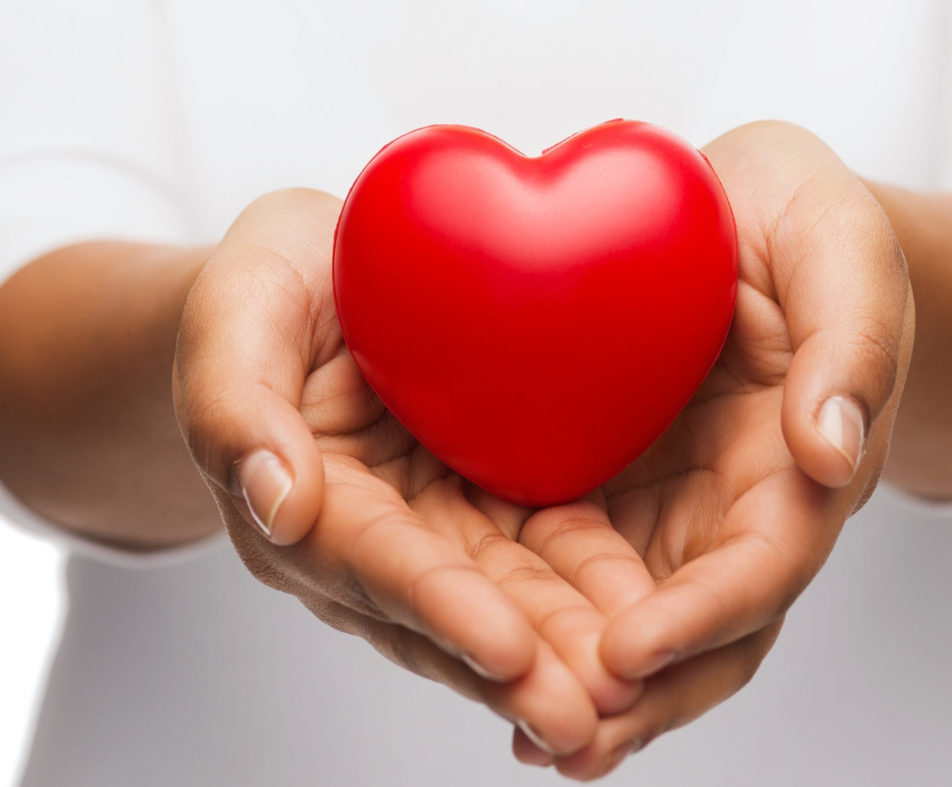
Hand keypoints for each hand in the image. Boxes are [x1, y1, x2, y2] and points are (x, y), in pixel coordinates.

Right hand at [173, 189, 641, 754]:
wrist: (330, 276)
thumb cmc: (275, 287)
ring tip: (628, 695)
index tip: (506, 649)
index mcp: (306, 501)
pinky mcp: (491, 503)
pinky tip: (649, 625)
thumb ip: (234, 402)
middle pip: (449, 610)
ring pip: (507, 600)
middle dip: (518, 667)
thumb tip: (278, 504)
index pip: (374, 559)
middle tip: (587, 716)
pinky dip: (592, 594)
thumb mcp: (239, 309)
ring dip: (565, 651)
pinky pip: (546, 553)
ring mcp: (439, 527)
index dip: (438, 605)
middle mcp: (376, 536)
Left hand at [510, 121, 915, 777]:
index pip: (762, 570)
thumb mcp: (839, 251)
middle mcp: (733, 511)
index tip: (629, 653)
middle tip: (561, 742)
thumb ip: (852, 342)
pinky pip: (572, 566)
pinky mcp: (605, 485)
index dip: (702, 618)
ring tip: (518, 730)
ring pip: (630, 619)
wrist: (741, 215)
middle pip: (697, 632)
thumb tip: (833, 454)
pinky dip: (539, 616)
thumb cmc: (803, 227)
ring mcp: (667, 507)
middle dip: (638, 695)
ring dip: (581, 682)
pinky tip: (481, 646)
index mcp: (800, 471)